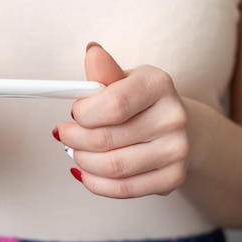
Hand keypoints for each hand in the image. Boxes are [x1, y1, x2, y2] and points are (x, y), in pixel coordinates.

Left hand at [54, 43, 188, 197]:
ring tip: (75, 151)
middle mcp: (173, 117)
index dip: (83, 114)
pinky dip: (95, 182)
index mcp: (158, 84)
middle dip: (74, 139)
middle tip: (64, 135)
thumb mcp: (123, 80)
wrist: (177, 126)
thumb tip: (92, 52)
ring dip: (82, 161)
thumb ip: (104, 72)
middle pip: (106, 139)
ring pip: (112, 167)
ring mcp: (176, 151)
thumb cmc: (141, 101)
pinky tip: (86, 170)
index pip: (112, 105)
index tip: (73, 113)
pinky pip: (123, 189)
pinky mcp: (173, 178)